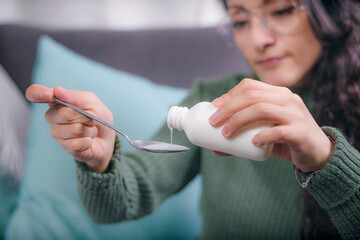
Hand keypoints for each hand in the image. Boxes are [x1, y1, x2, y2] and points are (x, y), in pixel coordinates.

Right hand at [26, 84, 115, 172]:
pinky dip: (89, 140)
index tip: (49, 95)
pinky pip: (77, 143)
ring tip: (90, 129)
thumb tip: (56, 90)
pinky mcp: (65, 147)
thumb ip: (75, 96)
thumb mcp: (92, 102)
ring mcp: (57, 133)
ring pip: (74, 129)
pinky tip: (88, 140)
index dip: (38, 93)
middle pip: (65, 114)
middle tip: (90, 119)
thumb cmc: (97, 117)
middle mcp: (52, 116)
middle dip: (85, 116)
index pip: (35, 93)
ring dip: (89, 129)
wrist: (107, 138)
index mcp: (57, 101)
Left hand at [209, 78, 333, 171]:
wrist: (319, 154)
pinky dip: (263, 136)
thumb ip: (242, 137)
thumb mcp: (264, 134)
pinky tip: (253, 142)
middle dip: (228, 108)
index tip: (214, 107)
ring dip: (239, 120)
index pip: (250, 86)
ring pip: (262, 109)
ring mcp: (296, 115)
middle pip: (252, 96)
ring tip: (226, 134)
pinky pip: (279, 131)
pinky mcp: (301, 132)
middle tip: (213, 122)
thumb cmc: (286, 141)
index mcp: (278, 94)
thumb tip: (213, 147)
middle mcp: (288, 99)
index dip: (229, 95)